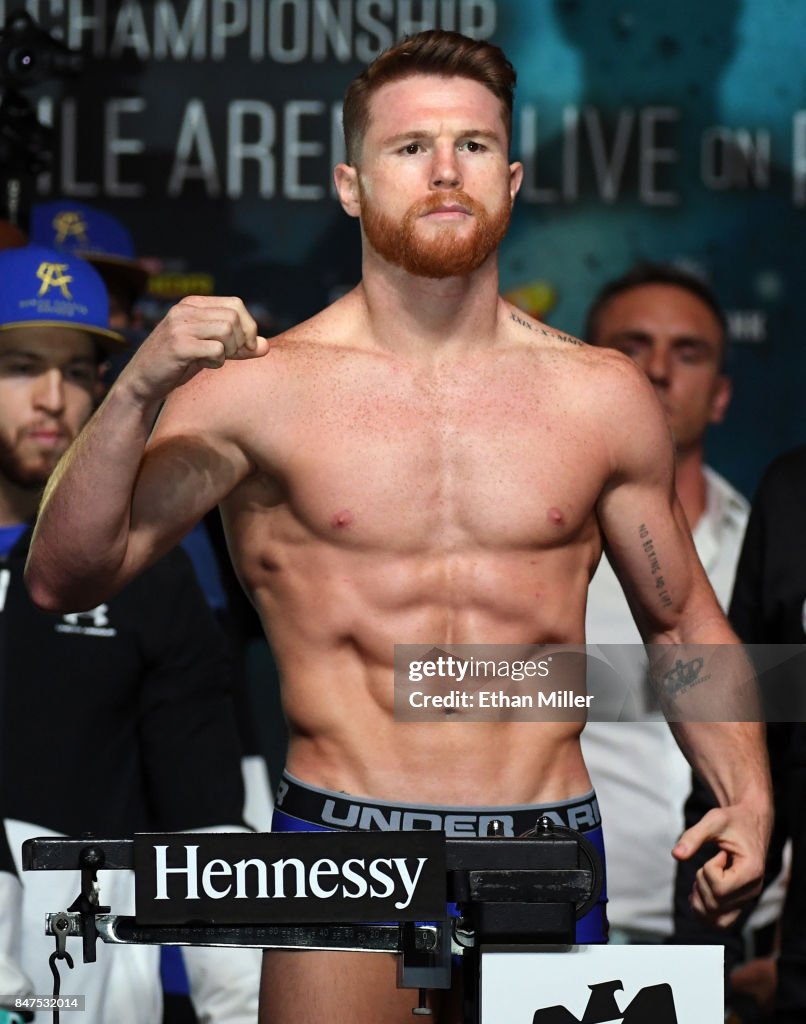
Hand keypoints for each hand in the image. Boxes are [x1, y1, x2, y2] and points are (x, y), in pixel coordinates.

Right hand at [122, 296, 269, 403]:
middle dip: (239, 341)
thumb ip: (238, 347)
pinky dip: (217, 361)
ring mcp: (180, 326)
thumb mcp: (211, 351)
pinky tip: (204, 365)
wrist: (143, 382)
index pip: (236, 304)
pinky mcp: (178, 345)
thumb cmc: (178, 365)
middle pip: (234, 317)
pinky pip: (216, 349)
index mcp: (193, 304)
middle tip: (227, 356)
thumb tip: (266, 346)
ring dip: (228, 350)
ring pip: (227, 330)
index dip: (248, 327)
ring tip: (214, 360)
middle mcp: (185, 309)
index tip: (245, 348)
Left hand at [672, 804, 768, 926]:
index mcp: (752, 871)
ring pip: (716, 920)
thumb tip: (676, 855)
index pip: (720, 888)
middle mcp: (753, 891)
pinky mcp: (739, 903)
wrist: (749, 823)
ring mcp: (746, 900)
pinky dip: (703, 910)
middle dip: (701, 883)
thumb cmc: (732, 820)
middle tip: (710, 863)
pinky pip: (719, 922)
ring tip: (704, 877)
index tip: (718, 853)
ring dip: (700, 900)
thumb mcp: (713, 820)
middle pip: (715, 904)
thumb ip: (693, 836)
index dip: (708, 871)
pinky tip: (698, 890)